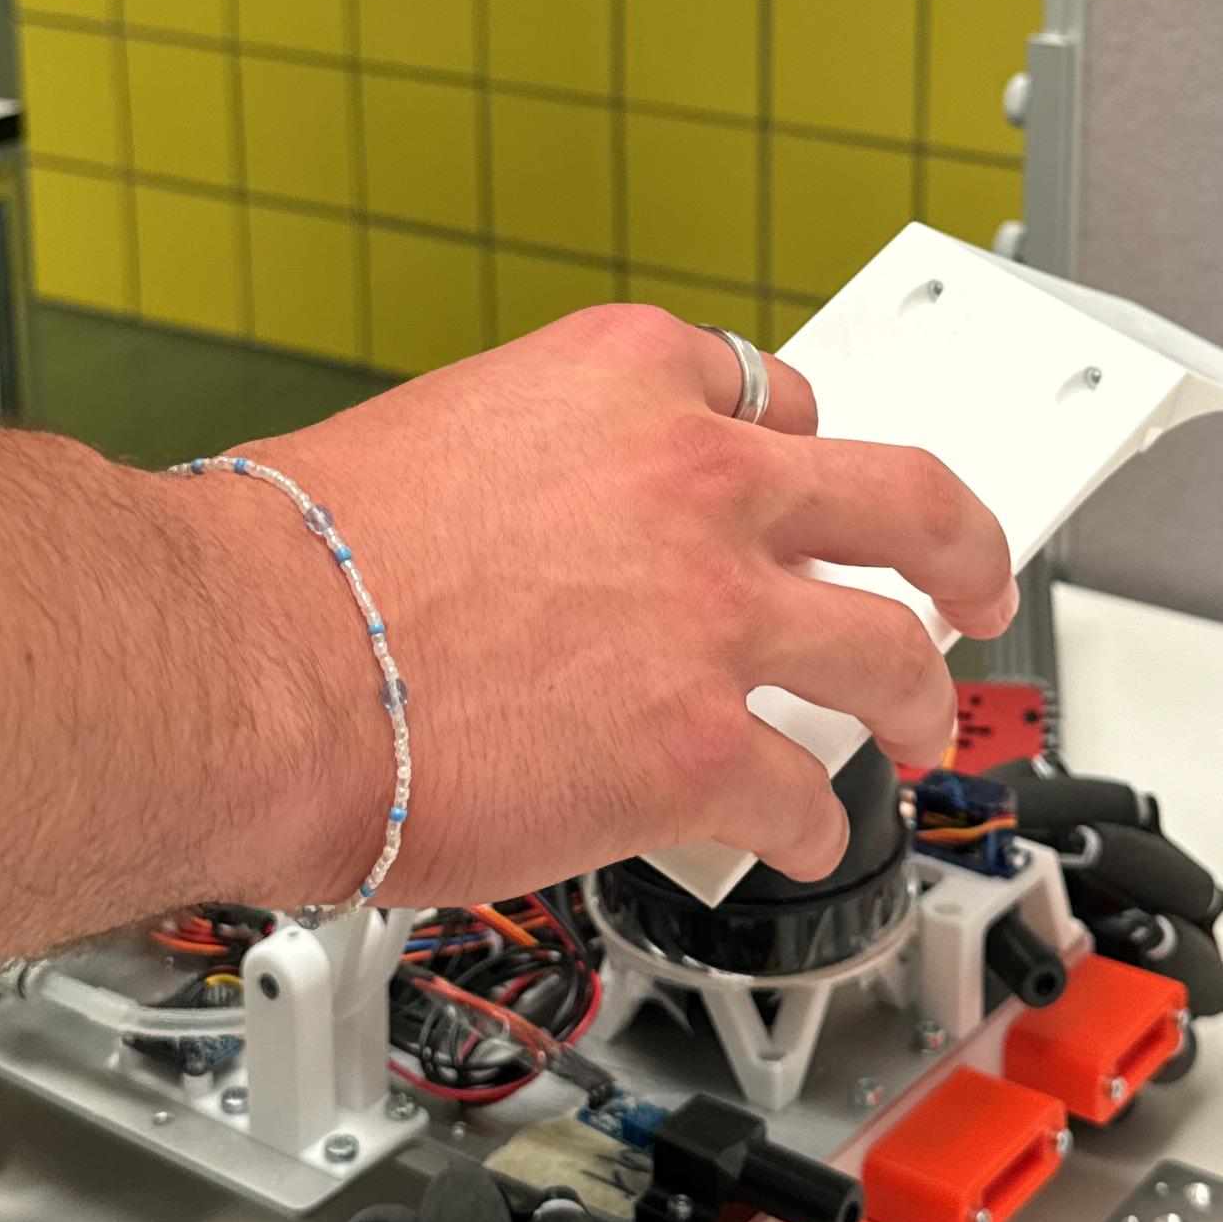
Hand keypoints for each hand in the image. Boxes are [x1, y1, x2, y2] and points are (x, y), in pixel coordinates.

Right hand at [181, 305, 1019, 900]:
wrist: (249, 668)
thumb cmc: (291, 567)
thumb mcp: (434, 437)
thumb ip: (533, 474)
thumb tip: (541, 531)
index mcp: (624, 380)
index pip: (765, 397)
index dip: (788, 455)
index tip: (795, 492)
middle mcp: (698, 480)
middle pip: (900, 498)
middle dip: (959, 545)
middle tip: (973, 577)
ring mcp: (716, 614)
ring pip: (892, 653)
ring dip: (920, 699)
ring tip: (922, 727)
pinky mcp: (703, 749)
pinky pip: (802, 796)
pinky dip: (807, 828)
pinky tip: (793, 841)